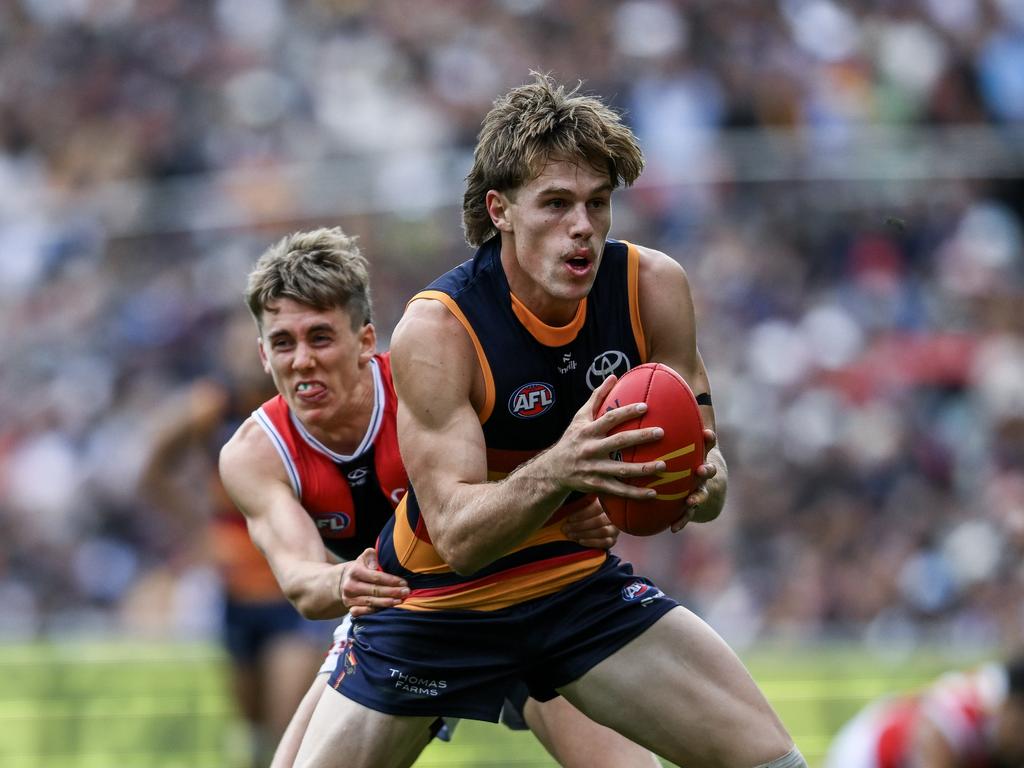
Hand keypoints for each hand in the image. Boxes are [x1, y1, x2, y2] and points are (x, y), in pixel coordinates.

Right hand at [337, 548, 409, 617]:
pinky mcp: (350, 609)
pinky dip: (377, 611)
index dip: (391, 580)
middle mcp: (350, 586)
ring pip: (371, 602)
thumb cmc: (362, 566)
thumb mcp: (365, 557)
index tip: (404, 582)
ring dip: (387, 602)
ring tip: (400, 601)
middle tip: (406, 592)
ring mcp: (349, 599)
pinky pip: (365, 612)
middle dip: (392, 592)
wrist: (346, 580)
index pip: (376, 577)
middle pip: (375, 590)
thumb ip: (371, 555)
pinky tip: (388, 608)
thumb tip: (375, 566)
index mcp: (355, 571)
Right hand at [547, 375, 666, 499]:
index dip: (627, 412)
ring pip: (622, 469)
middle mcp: (591, 449)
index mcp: (588, 431)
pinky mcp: (596, 485)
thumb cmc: (572, 439)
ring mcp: (594, 469)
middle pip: (619, 442)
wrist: (553, 470)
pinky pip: (619, 490)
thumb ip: (597, 397)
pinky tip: (654, 493)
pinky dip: (636, 494)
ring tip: (664, 465)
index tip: (645, 407)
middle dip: (641, 437)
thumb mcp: (580, 417)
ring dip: (644, 469)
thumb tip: (613, 376)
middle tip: (661, 432)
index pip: (609, 418)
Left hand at [562, 499, 618, 548]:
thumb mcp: (585, 503)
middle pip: (598, 521)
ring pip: (602, 531)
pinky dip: (592, 542)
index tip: (569, 519)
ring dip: (584, 534)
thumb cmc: (587, 511)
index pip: (597, 508)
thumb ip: (580, 504)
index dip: (582, 514)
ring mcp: (615, 528)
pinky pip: (605, 543)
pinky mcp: (613, 540)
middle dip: (579, 526)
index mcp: (607, 503)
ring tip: (570, 535)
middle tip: (566, 528)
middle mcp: (614, 516)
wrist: (596, 523)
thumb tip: (565, 508)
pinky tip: (580, 541)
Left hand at [671, 428, 724, 531]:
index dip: (707, 438)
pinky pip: (684, 513)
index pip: (705, 441)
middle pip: (708, 467)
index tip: (706, 434)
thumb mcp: (672, 436)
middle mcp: (699, 467)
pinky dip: (681, 520)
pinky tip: (673, 528)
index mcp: (696, 450)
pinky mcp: (687, 503)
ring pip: (700, 491)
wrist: (689, 475)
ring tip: (692, 501)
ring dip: (697, 496)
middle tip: (702, 468)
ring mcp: (696, 486)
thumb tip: (649, 403)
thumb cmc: (676, 451)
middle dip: (706, 468)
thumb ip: (664, 422)